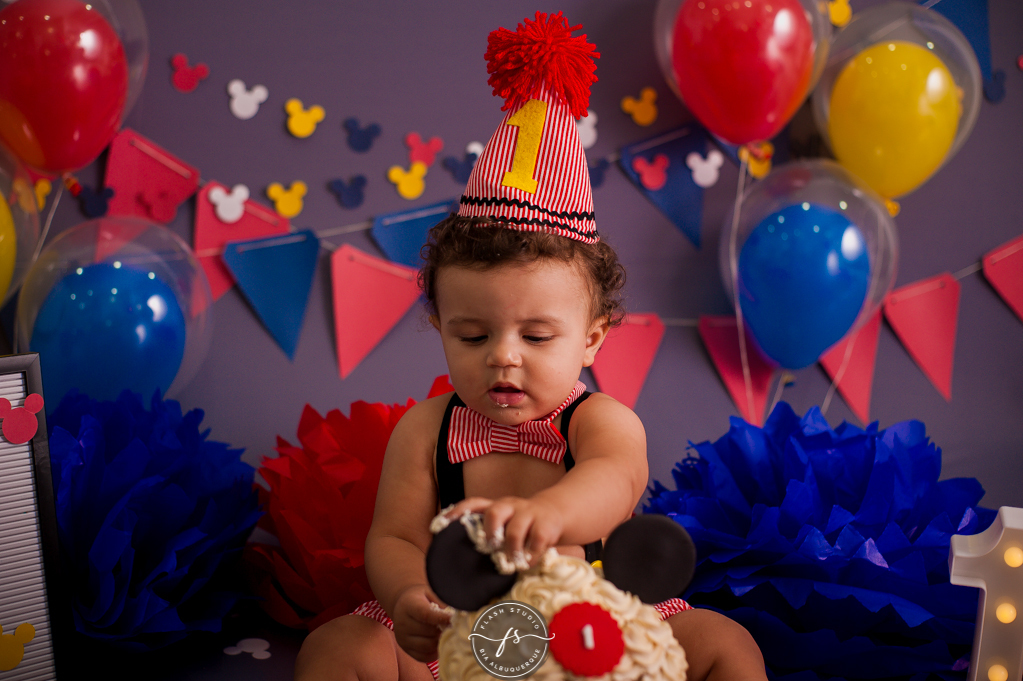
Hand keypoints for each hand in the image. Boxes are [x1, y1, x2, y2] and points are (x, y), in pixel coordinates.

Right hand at [392, 584, 451, 661]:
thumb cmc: (420, 597)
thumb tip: (457, 614)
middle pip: (428, 632)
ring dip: (439, 641)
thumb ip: (441, 601)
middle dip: (442, 629)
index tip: (454, 619)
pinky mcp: (405, 649)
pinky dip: (434, 651)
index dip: (442, 618)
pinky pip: (423, 657)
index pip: (426, 614)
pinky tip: (438, 642)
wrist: (402, 605)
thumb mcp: (430, 591)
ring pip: (427, 646)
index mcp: (408, 605)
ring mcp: (402, 638)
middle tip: (452, 626)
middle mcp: (402, 623)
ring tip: (444, 633)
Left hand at [445, 496, 564, 565]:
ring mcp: (528, 513)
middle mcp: (510, 506)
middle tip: (489, 548)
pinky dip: (531, 555)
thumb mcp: (505, 525)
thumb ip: (490, 538)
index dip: (457, 512)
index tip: (440, 525)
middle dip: (489, 531)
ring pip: (516, 528)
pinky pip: (537, 539)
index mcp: (496, 507)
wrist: (555, 513)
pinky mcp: (545, 524)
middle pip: (494, 511)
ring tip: (510, 562)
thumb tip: (464, 565)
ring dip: (511, 548)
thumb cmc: (522, 526)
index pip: (473, 503)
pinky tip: (527, 563)